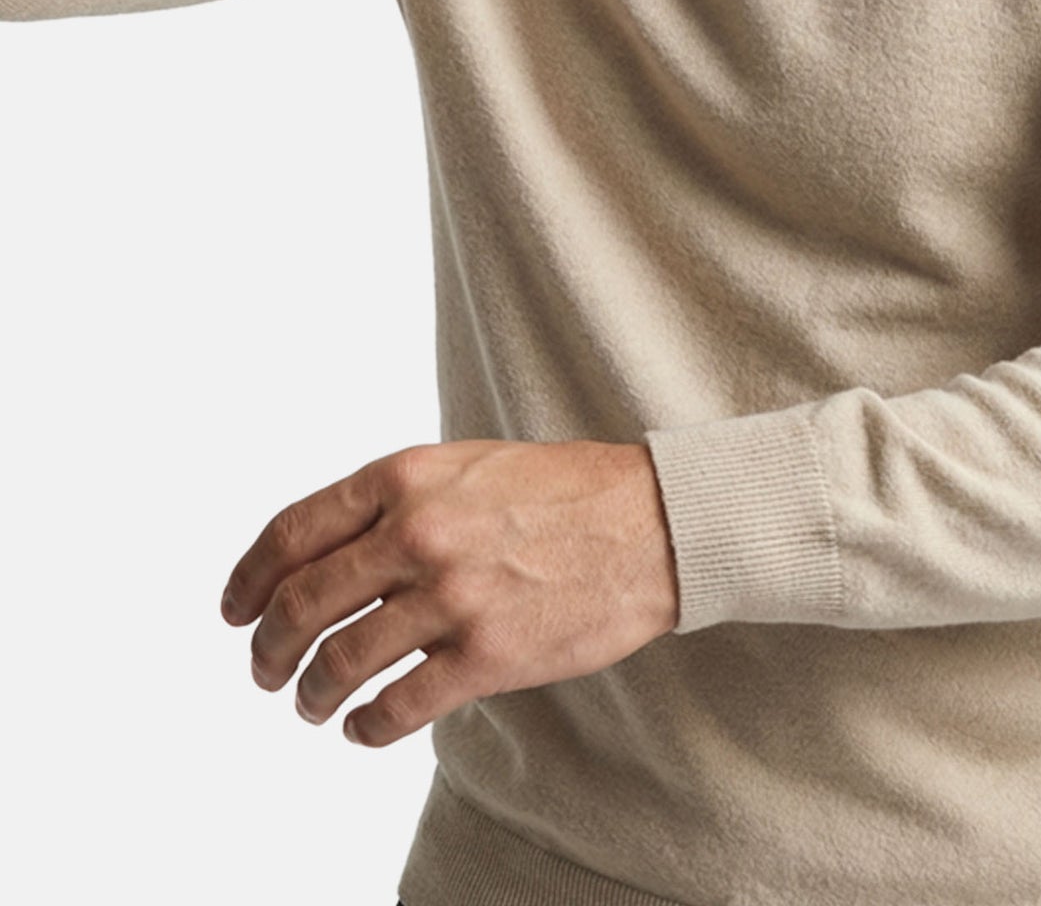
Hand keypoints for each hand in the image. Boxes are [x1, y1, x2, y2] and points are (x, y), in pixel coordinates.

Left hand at [219, 438, 680, 746]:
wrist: (653, 521)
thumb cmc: (565, 490)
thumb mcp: (467, 466)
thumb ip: (399, 501)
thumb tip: (332, 552)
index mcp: (406, 477)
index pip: (292, 532)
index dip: (248, 579)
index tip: (233, 610)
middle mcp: (417, 533)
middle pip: (302, 603)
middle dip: (267, 648)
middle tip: (264, 670)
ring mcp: (451, 597)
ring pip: (340, 661)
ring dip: (310, 693)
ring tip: (310, 705)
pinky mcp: (487, 655)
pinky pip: (398, 707)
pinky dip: (367, 728)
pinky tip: (364, 729)